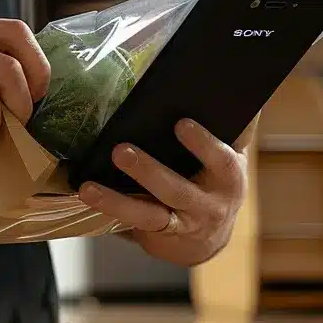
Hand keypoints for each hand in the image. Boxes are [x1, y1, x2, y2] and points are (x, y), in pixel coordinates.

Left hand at [76, 119, 247, 265]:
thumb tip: (235, 84)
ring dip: (117, 201)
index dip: (202, 143)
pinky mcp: (157, 235)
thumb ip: (234, 128)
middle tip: (121, 151)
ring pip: (148, 214)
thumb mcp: (229, 156)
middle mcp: (208, 205)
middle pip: (177, 190)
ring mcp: (181, 223)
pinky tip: (87, 195)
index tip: (181, 123)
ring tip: (89, 187)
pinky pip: (132, 224)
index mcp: (227, 177)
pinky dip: (110, 209)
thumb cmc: (214, 182)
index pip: (220, 160)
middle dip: (148, 172)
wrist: (208, 238)